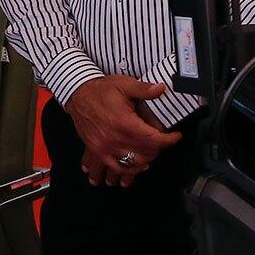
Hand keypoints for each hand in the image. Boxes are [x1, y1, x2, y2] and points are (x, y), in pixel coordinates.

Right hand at [66, 75, 181, 185]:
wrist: (78, 95)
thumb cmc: (101, 90)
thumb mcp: (125, 84)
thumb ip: (144, 88)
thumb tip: (161, 89)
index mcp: (124, 123)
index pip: (154, 139)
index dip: (169, 140)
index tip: (175, 136)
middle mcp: (114, 138)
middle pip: (146, 153)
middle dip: (159, 148)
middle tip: (163, 140)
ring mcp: (104, 147)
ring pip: (133, 163)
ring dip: (146, 160)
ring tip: (152, 152)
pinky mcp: (97, 151)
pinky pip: (115, 167)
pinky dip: (127, 171)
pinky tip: (135, 167)